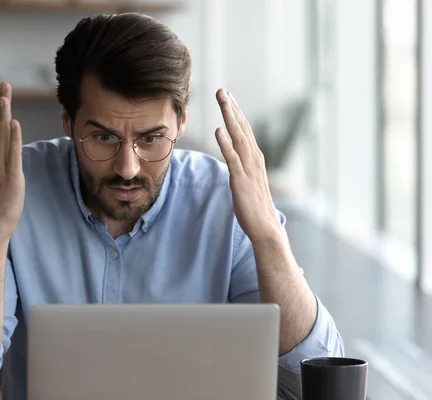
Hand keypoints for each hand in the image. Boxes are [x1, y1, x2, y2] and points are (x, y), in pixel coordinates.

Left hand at [214, 89, 281, 242]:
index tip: (228, 97)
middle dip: (231, 107)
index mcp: (255, 158)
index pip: (245, 130)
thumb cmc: (255, 207)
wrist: (265, 228)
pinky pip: (232, 158)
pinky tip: (219, 130)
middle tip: (222, 90)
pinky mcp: (240, 180)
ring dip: (229, 117)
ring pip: (238, 137)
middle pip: (242, 128)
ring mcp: (248, 168)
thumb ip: (243, 167)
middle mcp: (254, 159)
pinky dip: (226, 143)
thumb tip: (235, 158)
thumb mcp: (248, 181)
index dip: (236, 112)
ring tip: (221, 100)